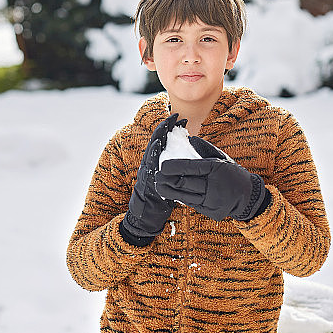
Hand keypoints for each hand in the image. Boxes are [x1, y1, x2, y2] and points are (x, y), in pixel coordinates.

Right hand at [122, 113, 184, 239]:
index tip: (180, 119)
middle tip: (176, 115)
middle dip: (166, 126)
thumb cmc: (159, 200)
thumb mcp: (169, 181)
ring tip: (167, 123)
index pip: (164, 140)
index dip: (170, 128)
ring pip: (152, 148)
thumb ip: (174, 170)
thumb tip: (187, 161)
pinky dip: (153, 151)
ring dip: (160, 134)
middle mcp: (149, 163)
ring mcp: (147, 169)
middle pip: (157, 139)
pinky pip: (149, 162)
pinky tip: (159, 143)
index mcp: (156, 162)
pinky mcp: (146, 177)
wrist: (146, 216)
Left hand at [156, 141, 266, 221]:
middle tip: (157, 176)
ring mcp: (213, 201)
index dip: (174, 167)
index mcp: (215, 168)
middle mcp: (214, 185)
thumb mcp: (221, 157)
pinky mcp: (211, 212)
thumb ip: (204, 148)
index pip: (191, 167)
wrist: (248, 196)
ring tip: (159, 185)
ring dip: (169, 190)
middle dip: (167, 179)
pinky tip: (172, 193)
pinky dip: (180, 197)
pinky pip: (192, 204)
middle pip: (184, 183)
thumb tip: (189, 139)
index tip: (162, 166)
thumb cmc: (232, 173)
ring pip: (185, 196)